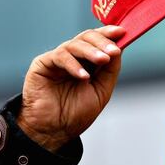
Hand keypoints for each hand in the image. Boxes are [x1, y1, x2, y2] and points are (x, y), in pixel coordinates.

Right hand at [17, 26, 125, 151]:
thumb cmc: (76, 114)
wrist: (54, 131)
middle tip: (113, 51)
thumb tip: (119, 49)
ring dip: (91, 51)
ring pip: (74, 44)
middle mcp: (71, 57)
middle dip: (102, 42)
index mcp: (85, 62)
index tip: (122, 32)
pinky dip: (74, 65)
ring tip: (103, 60)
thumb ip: (110, 70)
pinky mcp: (42, 64)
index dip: (108, 34)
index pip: (97, 41)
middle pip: (86, 38)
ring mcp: (56, 59)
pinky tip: (83, 76)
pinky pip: (59, 57)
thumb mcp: (101, 91)